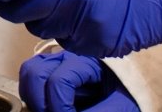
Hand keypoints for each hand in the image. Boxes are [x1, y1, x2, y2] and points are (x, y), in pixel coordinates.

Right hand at [20, 52, 137, 111]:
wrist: (133, 89)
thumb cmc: (129, 94)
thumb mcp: (121, 106)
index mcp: (88, 61)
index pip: (58, 82)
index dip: (59, 107)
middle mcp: (67, 56)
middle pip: (34, 72)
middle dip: (39, 101)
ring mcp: (57, 61)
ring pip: (28, 72)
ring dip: (32, 96)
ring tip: (47, 111)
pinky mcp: (52, 70)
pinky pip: (31, 77)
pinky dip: (32, 94)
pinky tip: (47, 106)